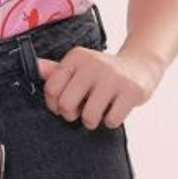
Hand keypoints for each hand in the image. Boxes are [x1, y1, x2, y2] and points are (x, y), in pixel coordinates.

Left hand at [35, 44, 163, 129]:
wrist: (141, 65)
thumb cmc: (103, 73)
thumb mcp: (80, 67)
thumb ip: (57, 71)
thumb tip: (36, 68)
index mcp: (77, 57)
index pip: (51, 89)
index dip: (55, 105)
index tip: (65, 104)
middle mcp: (94, 63)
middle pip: (67, 105)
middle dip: (72, 115)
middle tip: (83, 109)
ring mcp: (113, 76)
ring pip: (89, 117)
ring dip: (93, 121)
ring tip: (100, 110)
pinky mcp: (131, 90)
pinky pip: (111, 121)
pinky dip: (111, 121)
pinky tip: (115, 108)